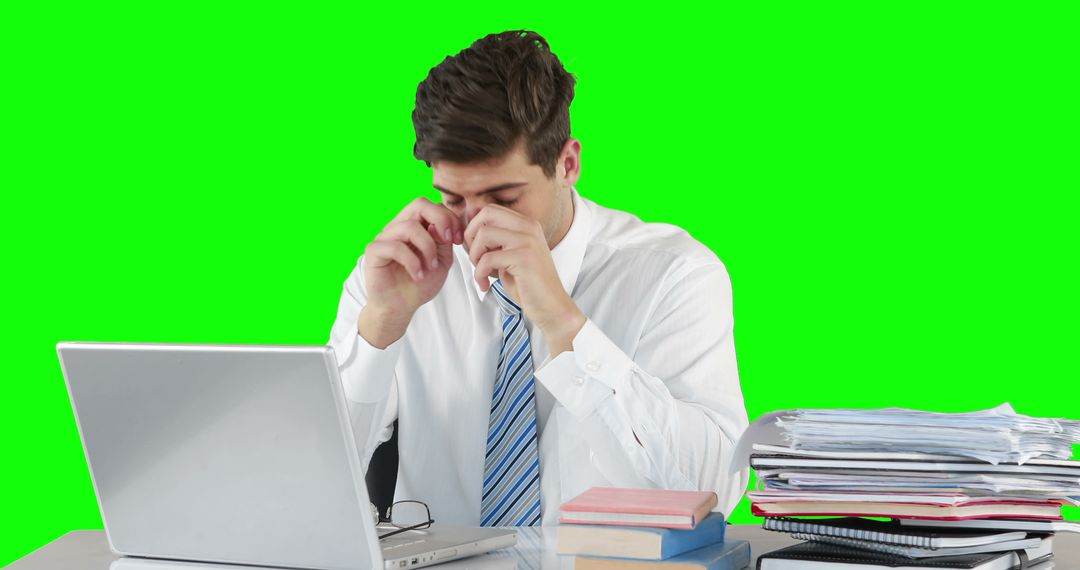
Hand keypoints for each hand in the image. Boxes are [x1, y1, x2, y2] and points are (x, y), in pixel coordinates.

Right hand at [359, 197, 463, 347]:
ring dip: (428, 247)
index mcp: (415, 225)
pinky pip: (395, 247)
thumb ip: (444, 239)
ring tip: (431, 267)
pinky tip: (418, 276)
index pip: (432, 206)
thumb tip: (440, 224)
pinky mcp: (374, 251)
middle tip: (449, 241)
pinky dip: (412, 262)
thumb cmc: (420, 283)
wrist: (401, 308)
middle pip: (419, 204)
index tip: (458, 240)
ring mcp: (384, 237)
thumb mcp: (441, 260)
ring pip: (410, 226)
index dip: (450, 218)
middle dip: (441, 220)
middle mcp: (398, 226)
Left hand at [464, 205, 585, 354]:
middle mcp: (529, 227)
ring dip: (474, 256)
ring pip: (483, 234)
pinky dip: (479, 274)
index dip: (473, 228)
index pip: (489, 209)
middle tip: (474, 258)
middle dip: (470, 236)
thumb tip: (469, 224)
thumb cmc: (528, 284)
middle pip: (485, 214)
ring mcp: (528, 241)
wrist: (552, 307)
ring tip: (480, 272)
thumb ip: (495, 240)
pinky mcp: (524, 258)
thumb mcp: (510, 255)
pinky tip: (485, 285)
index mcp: (526, 224)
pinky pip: (487, 258)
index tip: (475, 249)